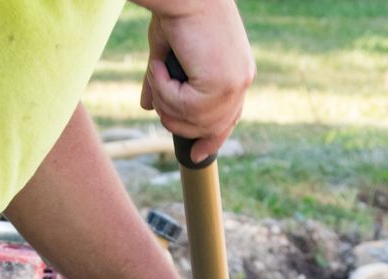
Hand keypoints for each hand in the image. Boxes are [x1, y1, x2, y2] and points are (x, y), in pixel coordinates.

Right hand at [136, 2, 254, 164]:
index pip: (228, 118)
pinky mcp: (221, 84)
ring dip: (164, 99)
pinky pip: (183, 108)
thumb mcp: (168, 55)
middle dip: (174, 118)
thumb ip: (162, 83)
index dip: (212, 139)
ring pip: (191, 120)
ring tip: (156, 71)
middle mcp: (241, 80)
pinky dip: (163, 89)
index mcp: (237, 72)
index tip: (197, 154)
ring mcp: (234, 84)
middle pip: (207, 127)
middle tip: (154, 92)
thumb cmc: (176, 13)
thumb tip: (146, 106)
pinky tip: (160, 65)